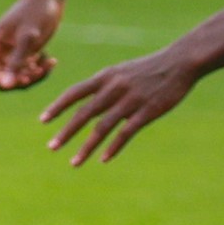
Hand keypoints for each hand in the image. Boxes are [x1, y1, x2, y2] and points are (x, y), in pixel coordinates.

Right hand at [0, 0, 64, 90]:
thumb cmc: (36, 11)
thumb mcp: (28, 38)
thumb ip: (16, 63)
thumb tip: (6, 86)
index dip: (4, 83)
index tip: (23, 79)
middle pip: (5, 80)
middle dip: (23, 80)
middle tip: (40, 71)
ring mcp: (12, 53)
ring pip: (19, 78)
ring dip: (35, 76)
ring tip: (50, 62)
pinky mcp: (25, 53)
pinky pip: (29, 72)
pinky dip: (40, 69)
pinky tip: (51, 59)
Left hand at [40, 47, 196, 164]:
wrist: (181, 61)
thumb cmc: (149, 68)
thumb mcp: (121, 71)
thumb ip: (103, 86)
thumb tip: (85, 101)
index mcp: (105, 77)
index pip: (74, 92)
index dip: (57, 107)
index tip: (42, 121)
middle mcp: (114, 88)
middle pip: (84, 113)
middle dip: (66, 132)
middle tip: (51, 147)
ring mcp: (131, 100)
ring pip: (102, 127)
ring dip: (86, 147)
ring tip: (74, 162)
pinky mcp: (148, 111)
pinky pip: (126, 133)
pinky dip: (113, 147)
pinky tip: (103, 159)